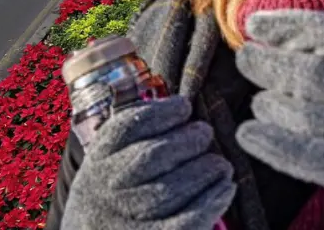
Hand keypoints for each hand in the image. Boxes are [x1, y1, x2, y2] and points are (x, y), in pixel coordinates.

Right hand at [62, 96, 234, 229]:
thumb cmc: (116, 192)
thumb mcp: (110, 161)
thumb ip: (137, 134)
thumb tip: (181, 106)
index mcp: (97, 160)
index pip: (124, 128)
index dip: (159, 113)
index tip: (185, 106)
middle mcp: (105, 188)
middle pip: (148, 157)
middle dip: (185, 141)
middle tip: (206, 133)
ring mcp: (124, 217)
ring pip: (167, 190)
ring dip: (203, 171)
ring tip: (221, 164)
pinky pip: (184, 222)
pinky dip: (210, 202)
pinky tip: (226, 188)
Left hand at [235, 10, 323, 229]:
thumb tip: (288, 41)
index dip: (286, 23)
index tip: (258, 21)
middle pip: (301, 69)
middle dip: (264, 60)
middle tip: (247, 55)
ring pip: (289, 108)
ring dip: (265, 101)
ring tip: (261, 98)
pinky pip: (288, 150)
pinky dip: (263, 138)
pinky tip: (250, 130)